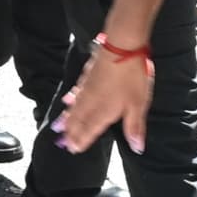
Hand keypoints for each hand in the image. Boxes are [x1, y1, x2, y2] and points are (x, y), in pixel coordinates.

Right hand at [55, 35, 155, 152]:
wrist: (121, 48)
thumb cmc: (131, 77)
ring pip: (74, 108)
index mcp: (104, 112)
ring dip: (67, 119)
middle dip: (71, 133)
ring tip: (59, 127)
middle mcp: (92, 103)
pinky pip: (75, 93)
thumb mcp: (138, 105)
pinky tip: (66, 101)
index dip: (82, 140)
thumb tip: (137, 148)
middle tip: (63, 142)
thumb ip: (135, 127)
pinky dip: (69, 100)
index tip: (74, 149)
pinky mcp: (87, 76)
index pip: (90, 130)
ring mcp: (87, 89)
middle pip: (78, 121)